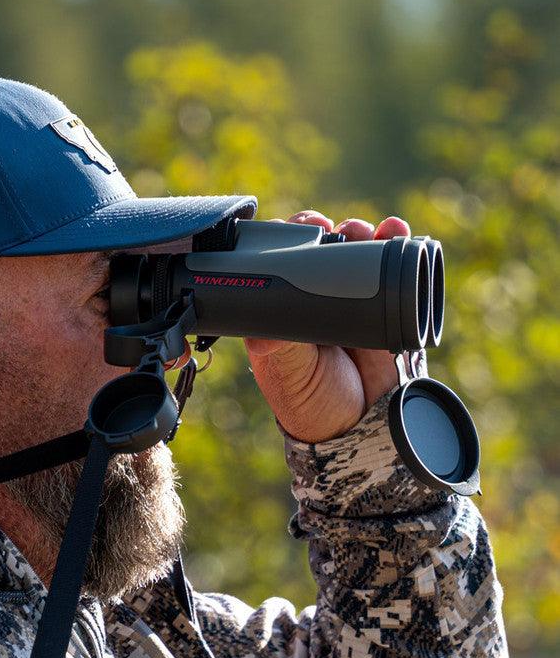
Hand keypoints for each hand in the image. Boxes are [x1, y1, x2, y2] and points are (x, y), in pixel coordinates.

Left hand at [244, 211, 408, 442]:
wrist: (361, 428)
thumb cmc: (312, 403)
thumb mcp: (289, 374)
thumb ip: (279, 349)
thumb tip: (262, 332)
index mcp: (283, 308)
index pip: (281, 261)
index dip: (289, 238)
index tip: (300, 229)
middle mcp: (314, 297)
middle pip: (320, 247)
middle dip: (328, 229)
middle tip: (334, 228)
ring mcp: (351, 298)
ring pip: (355, 251)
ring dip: (361, 231)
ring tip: (366, 231)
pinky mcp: (384, 304)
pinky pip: (392, 268)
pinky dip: (396, 243)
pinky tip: (396, 231)